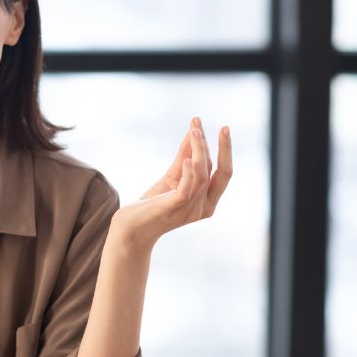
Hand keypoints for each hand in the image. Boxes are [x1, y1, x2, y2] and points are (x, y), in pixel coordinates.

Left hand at [111, 116, 232, 248]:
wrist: (130, 228)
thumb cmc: (152, 204)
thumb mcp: (172, 177)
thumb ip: (184, 157)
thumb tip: (194, 131)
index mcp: (207, 201)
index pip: (223, 173)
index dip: (225, 151)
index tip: (224, 128)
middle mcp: (204, 208)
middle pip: (221, 174)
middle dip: (224, 150)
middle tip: (224, 127)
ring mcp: (190, 210)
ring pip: (202, 176)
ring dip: (200, 151)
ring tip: (195, 131)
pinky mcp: (173, 208)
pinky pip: (186, 189)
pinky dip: (188, 172)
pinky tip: (187, 158)